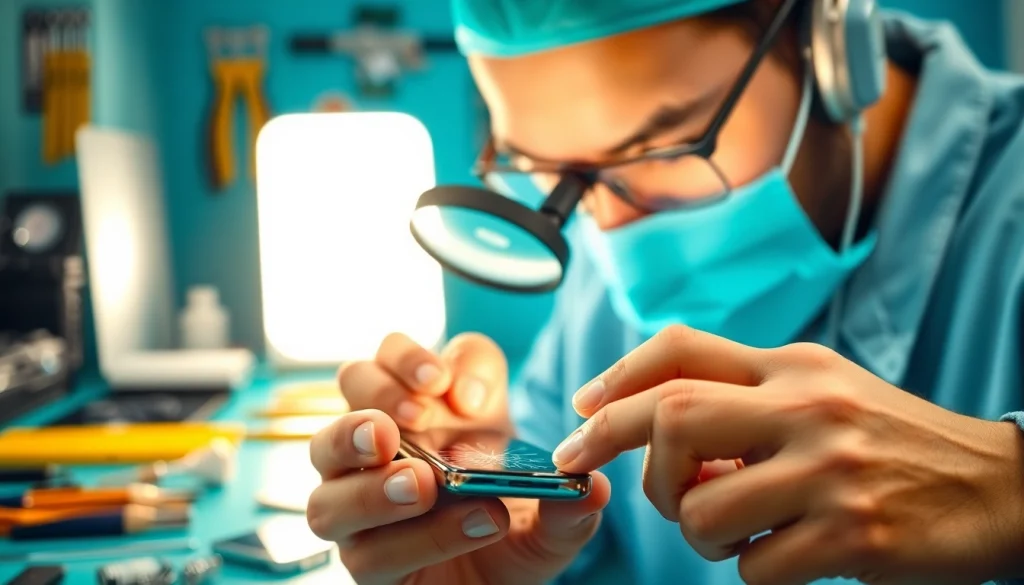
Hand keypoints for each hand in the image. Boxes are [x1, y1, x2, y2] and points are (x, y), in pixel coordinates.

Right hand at [307, 332, 610, 584]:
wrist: (498, 583)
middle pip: (342, 400)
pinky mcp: (365, 558)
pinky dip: (417, 538)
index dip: (407, 358)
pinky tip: (468, 526)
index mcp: (412, 409)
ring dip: (372, 484)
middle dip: (370, 402)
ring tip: (423, 484)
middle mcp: (376, 449)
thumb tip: (592, 486)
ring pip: (327, 486)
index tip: (450, 384)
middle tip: (409, 419)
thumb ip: (563, 488)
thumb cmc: (509, 518)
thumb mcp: (546, 499)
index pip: (386, 358)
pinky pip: (366, 551)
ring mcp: (359, 504)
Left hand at [553, 325, 1023, 584]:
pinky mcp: (852, 534)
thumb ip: (747, 398)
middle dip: (626, 454)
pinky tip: (792, 557)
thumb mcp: (823, 393)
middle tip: (654, 491)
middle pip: (670, 415)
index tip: (581, 412)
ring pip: (698, 509)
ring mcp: (829, 469)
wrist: (1002, 488)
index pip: (681, 348)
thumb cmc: (893, 443)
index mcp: (793, 365)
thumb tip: (655, 425)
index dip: (615, 378)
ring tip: (739, 533)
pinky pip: (753, 567)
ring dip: (698, 534)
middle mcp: (807, 406)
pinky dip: (753, 570)